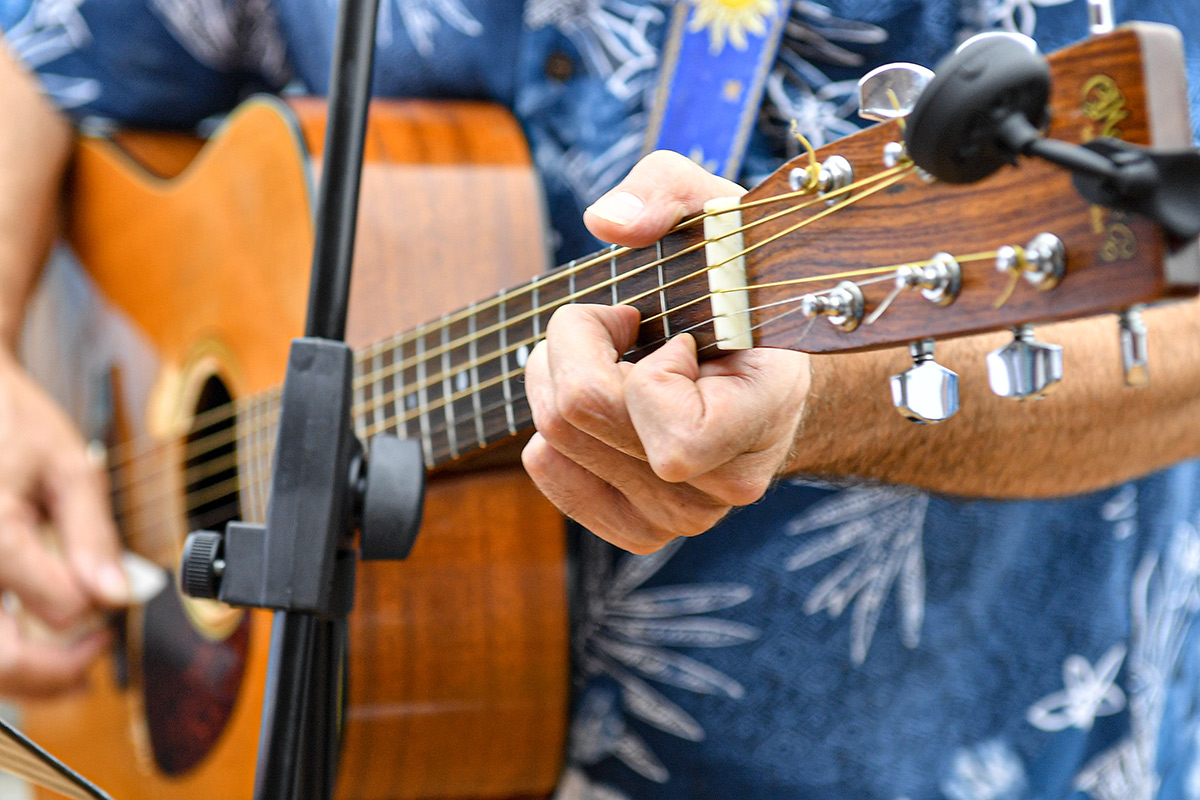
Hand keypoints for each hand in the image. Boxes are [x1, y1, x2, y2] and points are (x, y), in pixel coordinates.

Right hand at [0, 351, 128, 696]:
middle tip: (95, 654)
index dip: (98, 615)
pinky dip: (4, 650)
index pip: (58, 608)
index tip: (116, 602)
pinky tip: (31, 638)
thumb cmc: (10, 422)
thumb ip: (92, 536)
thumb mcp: (68, 466)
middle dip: (57, 672)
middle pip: (3, 661)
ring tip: (67, 660)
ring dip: (27, 671)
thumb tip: (118, 596)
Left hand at [522, 151, 811, 553]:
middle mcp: (728, 481)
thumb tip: (606, 222)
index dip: (646, 366)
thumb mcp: (717, 215)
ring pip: (554, 440)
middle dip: (576, 342)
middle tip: (618, 319)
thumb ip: (668, 190)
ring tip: (612, 353)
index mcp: (766, 411)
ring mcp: (684, 515)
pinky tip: (602, 400)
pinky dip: (554, 423)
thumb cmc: (738, 290)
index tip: (672, 332)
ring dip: (560, 374)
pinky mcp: (641, 528)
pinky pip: (547, 469)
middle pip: (580, 415)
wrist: (763, 367)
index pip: (673, 434)